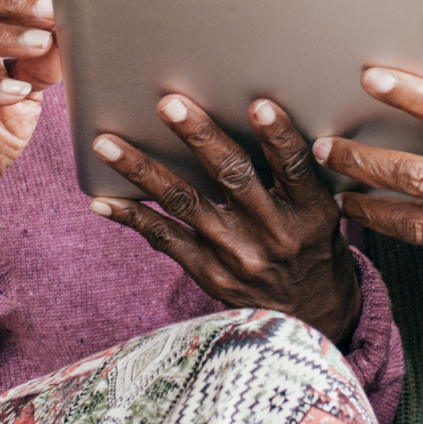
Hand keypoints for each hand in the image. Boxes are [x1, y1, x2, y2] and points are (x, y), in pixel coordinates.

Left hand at [89, 95, 361, 344]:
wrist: (310, 319)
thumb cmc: (312, 248)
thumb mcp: (321, 212)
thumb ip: (292, 174)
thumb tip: (251, 114)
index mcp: (311, 212)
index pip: (294, 167)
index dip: (277, 135)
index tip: (259, 105)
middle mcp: (274, 233)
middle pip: (232, 178)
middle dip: (199, 137)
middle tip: (169, 105)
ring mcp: (237, 256)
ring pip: (184, 202)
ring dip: (142, 170)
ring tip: (106, 144)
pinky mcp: (209, 274)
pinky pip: (164, 239)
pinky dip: (132, 217)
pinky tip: (101, 200)